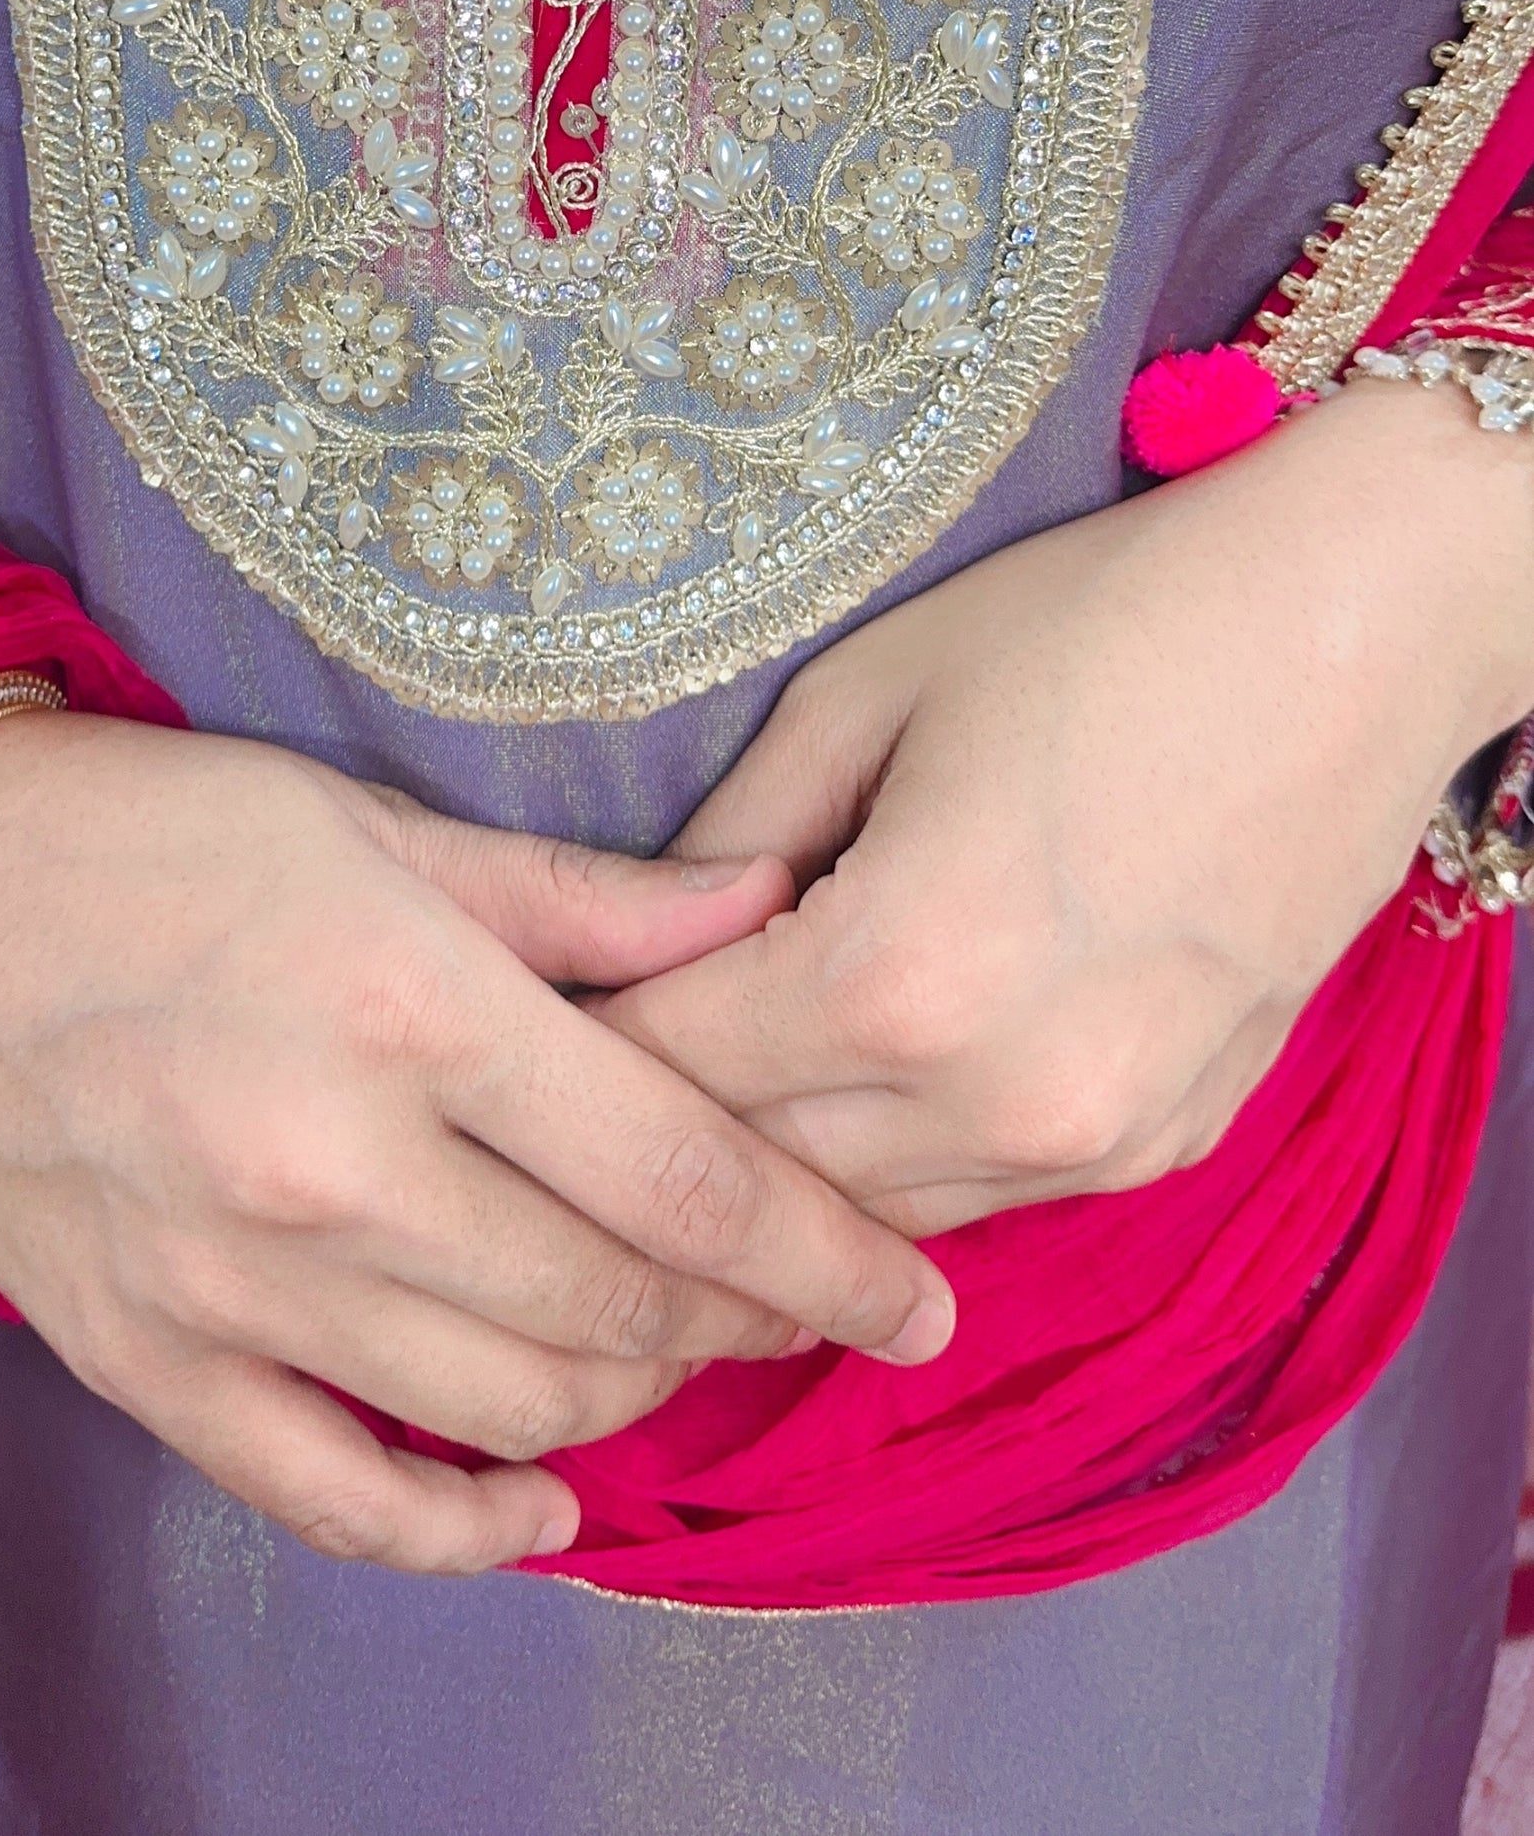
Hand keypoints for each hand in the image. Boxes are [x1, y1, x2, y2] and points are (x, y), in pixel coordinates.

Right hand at [0, 716, 955, 1573]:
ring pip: (505, 1411)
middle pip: (615, 1310)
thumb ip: (586, 901)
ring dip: (628, 1402)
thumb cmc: (158, 832)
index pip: (681, 1176)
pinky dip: (459, 1527)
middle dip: (747, 1323)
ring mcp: (234, 1281)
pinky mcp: (147, 1358)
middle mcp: (335, 1164)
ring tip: (675, 1350)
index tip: (915, 1294)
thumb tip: (767, 918)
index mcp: (413, 1008)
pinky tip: (537, 1508)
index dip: (827, 1253)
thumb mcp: (376, 821)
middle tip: (806, 1299)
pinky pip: (334, 1498)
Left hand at [600, 377, 1533, 1234]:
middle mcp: (995, 1101)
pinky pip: (979, 1199)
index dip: (559, 1053)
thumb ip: (732, 839)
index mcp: (895, 978)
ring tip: (681, 1110)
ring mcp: (1095, 1147)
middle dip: (642, 1136)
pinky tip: (842, 1102)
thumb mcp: (866, 691)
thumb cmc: (1100, 626)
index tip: (494, 1025)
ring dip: (767, 1177)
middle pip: (747, 1178)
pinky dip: (894, 1166)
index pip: (658, 1076)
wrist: (1349, 633)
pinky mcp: (1164, 1150)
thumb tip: (636, 940)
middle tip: (553, 1089)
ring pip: (862, 1218)